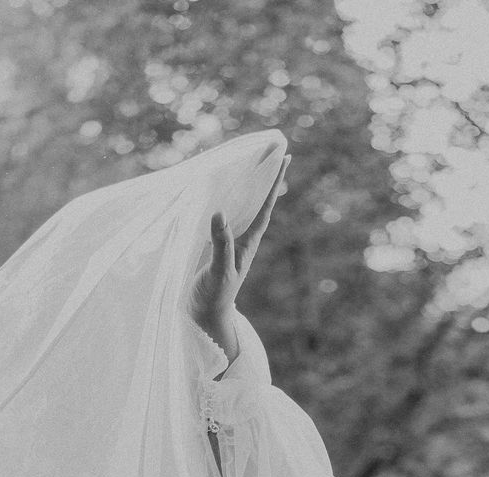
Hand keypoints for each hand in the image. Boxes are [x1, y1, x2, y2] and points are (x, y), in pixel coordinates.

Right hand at [189, 151, 290, 363]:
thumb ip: (221, 244)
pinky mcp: (213, 244)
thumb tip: (219, 212)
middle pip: (255, 200)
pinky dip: (223, 197)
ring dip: (245, 183)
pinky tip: (220, 188)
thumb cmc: (214, 296)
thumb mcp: (219, 271)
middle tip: (272, 148)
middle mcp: (241, 238)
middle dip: (262, 175)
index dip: (273, 184)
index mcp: (247, 243)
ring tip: (250, 160)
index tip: (284, 159)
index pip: (264, 207)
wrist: (204, 316)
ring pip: (239, 205)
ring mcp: (228, 240)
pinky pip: (221, 214)